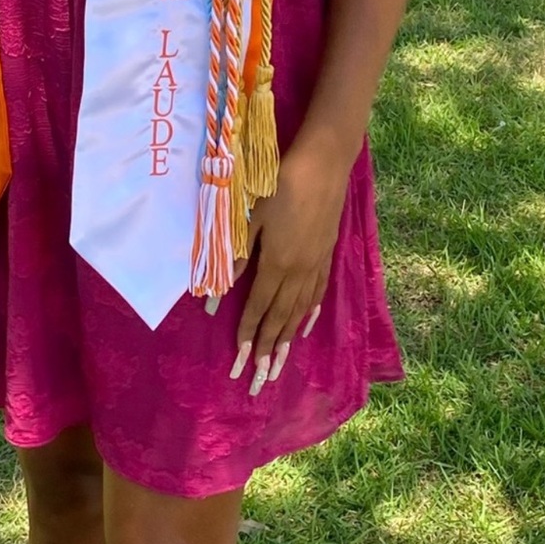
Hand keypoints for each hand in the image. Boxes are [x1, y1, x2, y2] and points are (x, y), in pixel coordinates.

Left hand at [231, 143, 348, 395]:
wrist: (323, 166)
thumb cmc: (280, 186)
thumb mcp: (252, 218)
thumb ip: (237, 256)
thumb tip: (217, 290)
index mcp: (276, 263)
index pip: (258, 307)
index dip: (247, 332)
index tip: (238, 357)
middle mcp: (298, 271)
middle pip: (280, 317)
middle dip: (267, 348)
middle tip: (259, 376)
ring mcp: (316, 264)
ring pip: (300, 311)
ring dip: (287, 338)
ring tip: (279, 362)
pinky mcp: (327, 254)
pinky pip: (317, 293)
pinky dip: (309, 314)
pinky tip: (305, 326)